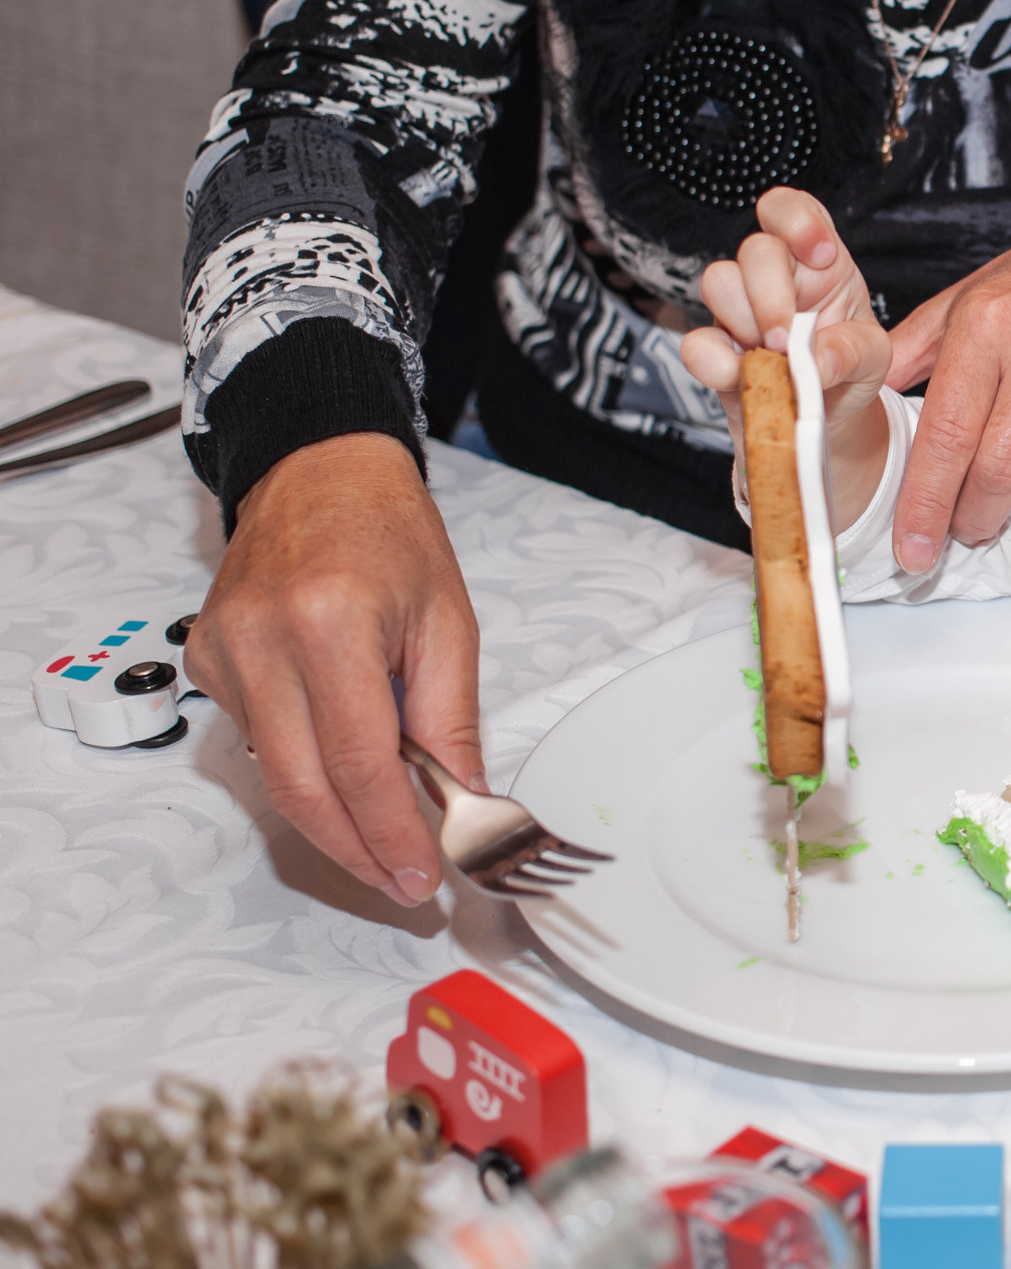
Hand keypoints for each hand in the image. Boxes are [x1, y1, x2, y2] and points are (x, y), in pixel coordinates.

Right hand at [185, 432, 480, 906]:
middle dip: (354, 850)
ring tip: (384, 839)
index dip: (390, 833)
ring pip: (272, 774)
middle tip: (399, 882)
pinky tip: (339, 768)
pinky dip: (299, 767)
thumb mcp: (449, 622)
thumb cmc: (391, 535)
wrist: (321, 472)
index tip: (420, 874)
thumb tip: (464, 803)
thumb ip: (452, 720)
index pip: (359, 764)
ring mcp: (222, 650)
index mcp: (330, 624)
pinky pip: (253, 739)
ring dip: (330, 818)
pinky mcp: (203, 657)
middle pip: (301, 787)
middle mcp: (262, 640)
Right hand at [680, 188, 896, 528]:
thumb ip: (853, 352)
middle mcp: (773, 278)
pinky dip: (716, 363)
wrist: (825, 421)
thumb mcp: (873, 359)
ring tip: (774, 362)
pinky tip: (741, 377)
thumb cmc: (849, 369)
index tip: (821, 256)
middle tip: (787, 340)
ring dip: (747, 324)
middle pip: (755, 249)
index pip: (792, 210)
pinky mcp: (716, 350)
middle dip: (772, 295)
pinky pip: (696, 342)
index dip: (798, 220)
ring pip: (719, 282)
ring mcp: (739, 311)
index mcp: (817, 263)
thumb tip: (815, 360)